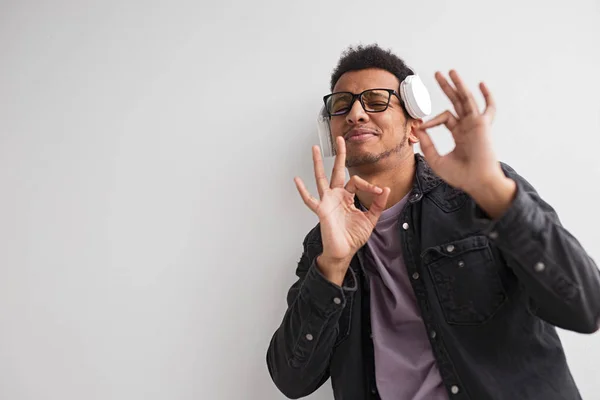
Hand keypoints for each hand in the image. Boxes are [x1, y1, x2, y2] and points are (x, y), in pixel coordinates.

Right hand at [294, 136, 389, 283]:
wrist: (344, 252)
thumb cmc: (353, 237)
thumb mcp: (371, 219)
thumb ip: (378, 204)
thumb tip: (385, 189)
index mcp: (348, 197)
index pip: (357, 181)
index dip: (369, 185)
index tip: (379, 192)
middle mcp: (336, 196)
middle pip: (337, 171)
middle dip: (339, 155)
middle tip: (340, 139)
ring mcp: (327, 202)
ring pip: (321, 178)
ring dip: (317, 164)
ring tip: (314, 149)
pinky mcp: (321, 211)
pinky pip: (310, 200)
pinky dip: (303, 190)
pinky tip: (297, 180)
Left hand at [415, 70, 505, 193]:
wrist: (475, 182)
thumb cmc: (459, 175)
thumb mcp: (436, 159)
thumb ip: (427, 144)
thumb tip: (419, 128)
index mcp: (459, 134)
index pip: (444, 118)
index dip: (431, 120)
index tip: (420, 126)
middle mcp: (468, 127)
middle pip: (456, 102)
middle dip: (447, 87)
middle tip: (437, 74)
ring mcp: (476, 125)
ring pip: (467, 100)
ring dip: (458, 85)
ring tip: (450, 71)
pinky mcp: (482, 125)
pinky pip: (488, 108)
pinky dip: (486, 96)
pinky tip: (480, 84)